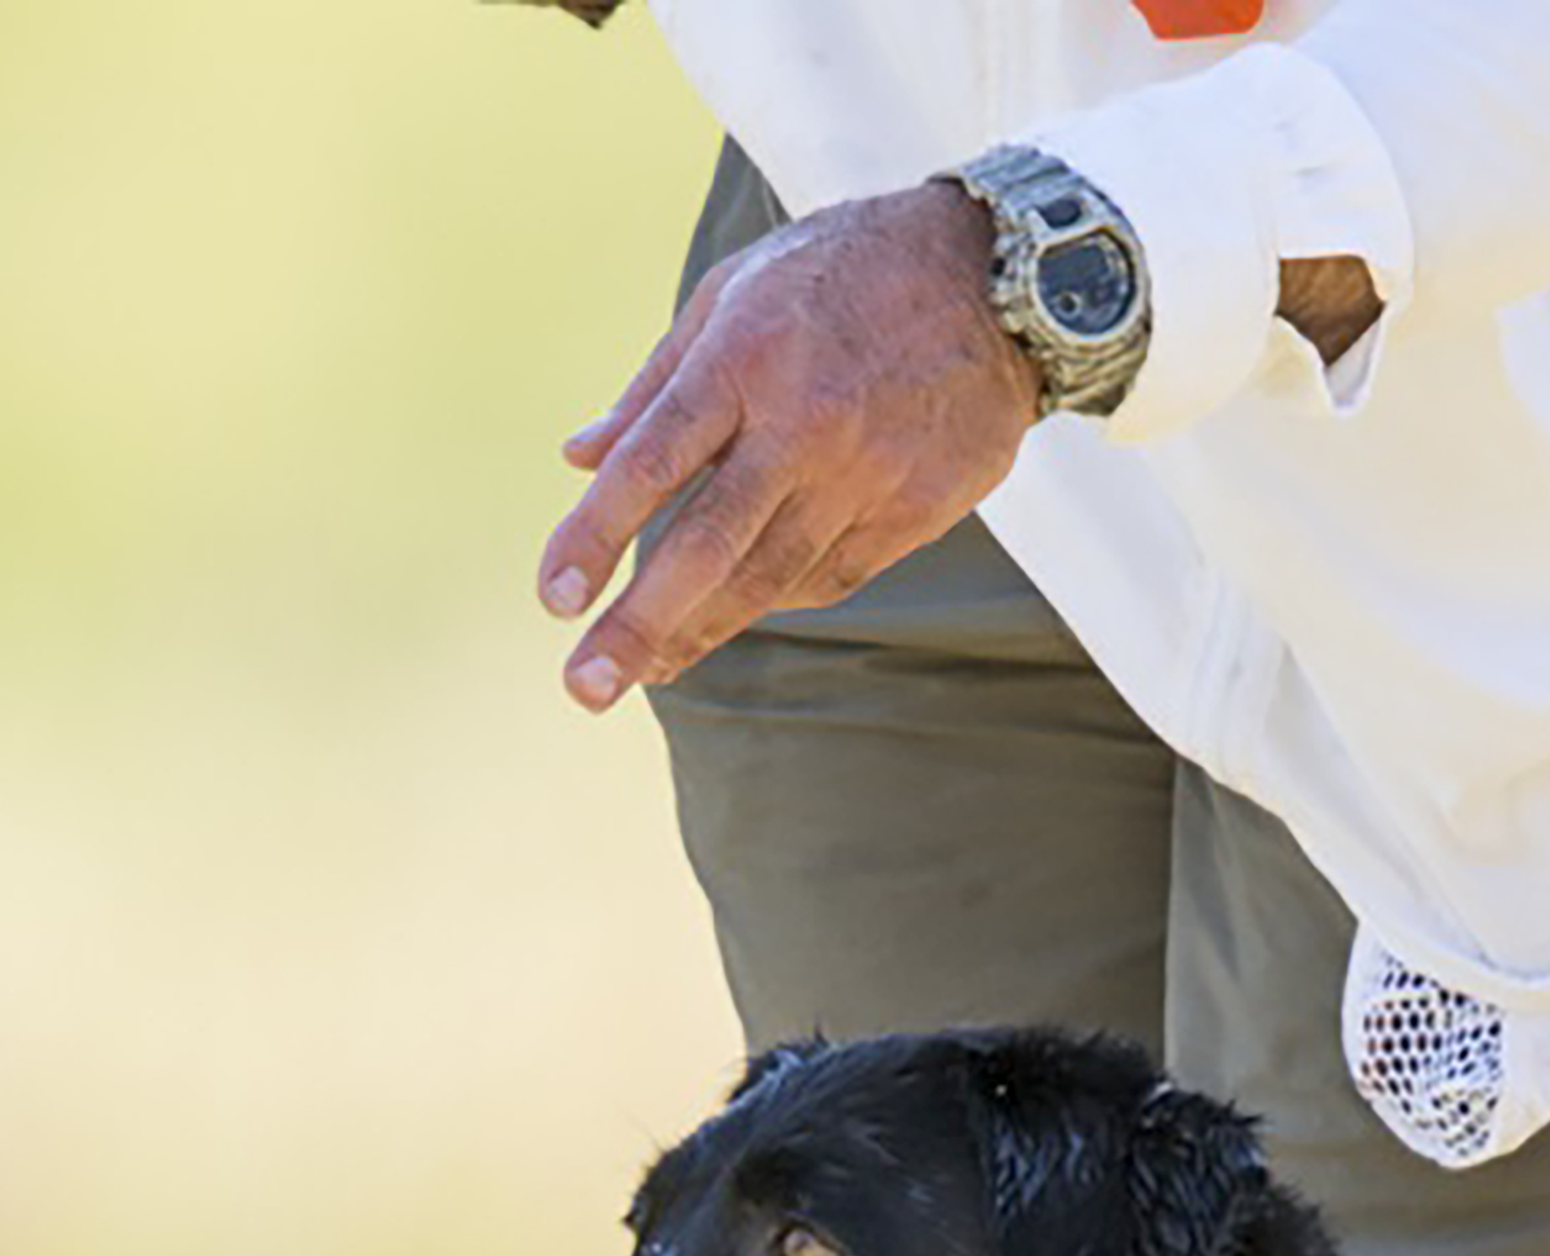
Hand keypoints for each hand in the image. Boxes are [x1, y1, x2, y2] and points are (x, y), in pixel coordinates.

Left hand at [538, 181, 1040, 711]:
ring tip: (647, 672)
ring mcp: (864, 474)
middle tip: (584, 687)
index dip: (597, 536)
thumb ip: (656, 383)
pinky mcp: (912, 510)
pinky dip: (771, 598)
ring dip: (698, 633)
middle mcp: (804, 422)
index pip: (652, 461)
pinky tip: (731, 613)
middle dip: (639, 626)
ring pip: (766, 579)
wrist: (994, 278)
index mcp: (746, 356)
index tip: (555, 599)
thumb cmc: (841, 274)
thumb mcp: (735, 291)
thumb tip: (579, 456)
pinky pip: (825, 577)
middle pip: (706, 545)